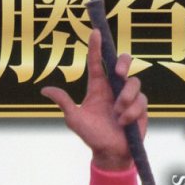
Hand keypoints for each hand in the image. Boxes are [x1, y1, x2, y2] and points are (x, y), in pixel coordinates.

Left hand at [41, 29, 147, 170]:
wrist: (109, 153)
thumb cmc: (92, 135)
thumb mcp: (74, 119)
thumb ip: (64, 102)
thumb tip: (45, 89)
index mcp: (98, 87)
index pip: (98, 62)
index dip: (96, 47)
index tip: (95, 31)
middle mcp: (114, 88)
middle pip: (124, 63)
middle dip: (124, 62)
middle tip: (119, 73)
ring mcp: (129, 96)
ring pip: (134, 82)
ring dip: (125, 99)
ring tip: (117, 115)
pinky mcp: (140, 106)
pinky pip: (140, 100)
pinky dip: (130, 112)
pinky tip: (123, 123)